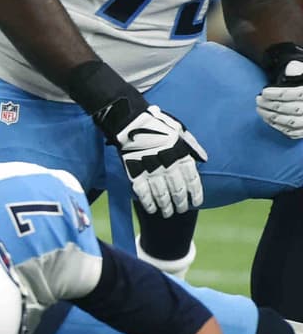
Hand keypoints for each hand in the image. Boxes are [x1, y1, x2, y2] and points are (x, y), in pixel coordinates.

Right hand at [101, 101, 206, 217]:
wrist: (129, 120)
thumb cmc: (157, 124)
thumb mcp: (179, 131)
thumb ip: (192, 145)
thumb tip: (204, 159)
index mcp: (180, 155)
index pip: (192, 181)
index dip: (195, 194)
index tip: (196, 202)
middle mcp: (168, 165)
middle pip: (177, 191)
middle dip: (180, 203)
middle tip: (180, 210)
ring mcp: (150, 170)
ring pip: (161, 195)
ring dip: (165, 206)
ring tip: (167, 213)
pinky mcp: (134, 172)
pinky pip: (142, 192)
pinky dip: (147, 203)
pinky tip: (151, 209)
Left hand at [255, 43, 302, 137]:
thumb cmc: (300, 83)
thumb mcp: (301, 73)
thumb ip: (296, 69)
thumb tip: (289, 70)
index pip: (296, 94)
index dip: (278, 94)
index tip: (264, 92)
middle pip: (292, 109)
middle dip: (272, 105)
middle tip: (257, 100)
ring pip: (292, 122)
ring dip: (272, 117)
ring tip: (259, 109)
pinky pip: (292, 132)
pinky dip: (278, 127)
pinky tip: (267, 119)